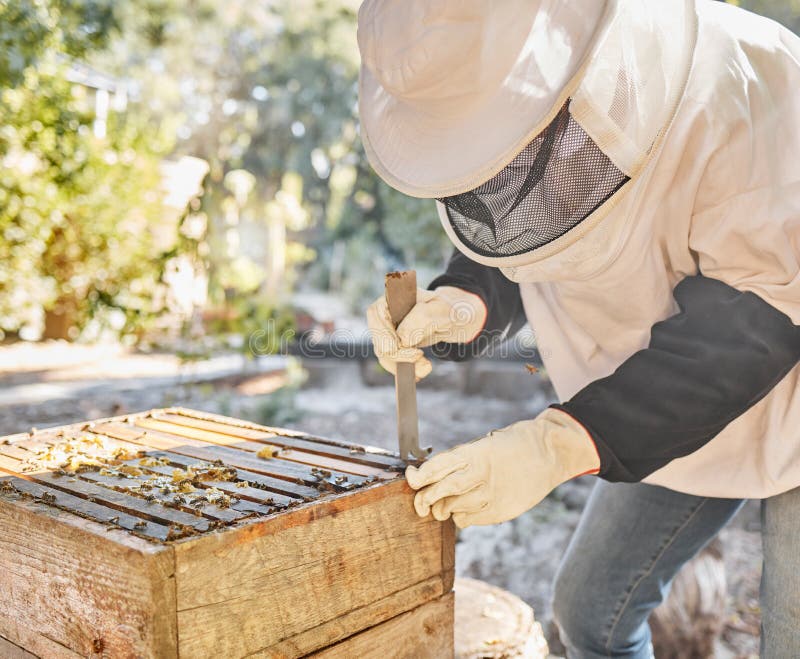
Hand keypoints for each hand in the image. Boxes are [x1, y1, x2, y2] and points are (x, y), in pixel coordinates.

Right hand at [366, 286, 485, 379]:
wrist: (450, 320)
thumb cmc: (445, 310)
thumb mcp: (440, 309)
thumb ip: (422, 318)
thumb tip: (402, 338)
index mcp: (392, 296)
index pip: (375, 313)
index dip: (383, 332)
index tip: (397, 347)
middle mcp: (384, 313)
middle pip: (378, 337)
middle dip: (398, 353)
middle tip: (419, 356)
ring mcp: (386, 330)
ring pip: (384, 353)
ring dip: (404, 363)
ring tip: (426, 365)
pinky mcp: (392, 346)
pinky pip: (391, 362)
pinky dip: (406, 368)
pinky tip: (422, 368)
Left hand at [405, 408, 599, 527]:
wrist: (549, 453)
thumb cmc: (512, 445)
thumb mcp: (485, 444)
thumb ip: (461, 460)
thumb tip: (431, 476)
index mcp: (475, 453)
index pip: (438, 467)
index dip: (419, 476)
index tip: (411, 478)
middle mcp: (482, 474)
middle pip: (442, 491)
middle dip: (425, 499)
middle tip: (420, 503)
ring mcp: (491, 495)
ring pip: (453, 509)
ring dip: (443, 509)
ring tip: (443, 505)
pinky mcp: (499, 511)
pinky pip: (468, 520)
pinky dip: (460, 517)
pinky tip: (465, 508)